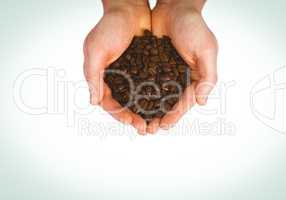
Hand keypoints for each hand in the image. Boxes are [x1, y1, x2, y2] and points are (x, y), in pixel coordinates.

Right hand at [83, 0, 150, 133]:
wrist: (129, 9)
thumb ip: (93, 75)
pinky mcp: (145, 68)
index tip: (131, 122)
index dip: (119, 114)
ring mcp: (132, 74)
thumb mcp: (96, 50)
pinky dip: (155, 97)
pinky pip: (150, 86)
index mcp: (102, 77)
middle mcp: (117, 79)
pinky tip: (164, 105)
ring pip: (139, 99)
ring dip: (146, 112)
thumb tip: (93, 102)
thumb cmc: (109, 27)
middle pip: (126, 105)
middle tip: (146, 129)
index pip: (109, 103)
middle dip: (134, 118)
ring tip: (156, 123)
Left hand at [149, 0, 217, 131]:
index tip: (165, 126)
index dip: (176, 115)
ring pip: (157, 96)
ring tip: (140, 122)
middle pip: (170, 103)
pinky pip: (146, 82)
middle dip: (161, 117)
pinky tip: (132, 103)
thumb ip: (207, 76)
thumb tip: (202, 102)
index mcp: (195, 77)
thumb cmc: (193, 27)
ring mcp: (166, 72)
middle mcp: (180, 78)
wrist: (174, 7)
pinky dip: (140, 94)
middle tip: (149, 130)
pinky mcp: (153, 65)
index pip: (185, 101)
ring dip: (149, 110)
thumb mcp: (206, 50)